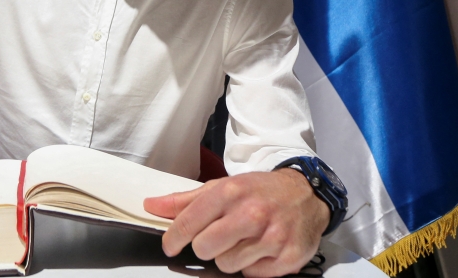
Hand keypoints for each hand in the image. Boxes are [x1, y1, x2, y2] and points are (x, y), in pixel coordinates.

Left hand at [143, 169, 329, 277]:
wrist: (305, 193)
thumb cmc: (259, 191)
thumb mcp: (222, 187)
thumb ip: (185, 200)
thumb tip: (152, 205)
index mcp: (230, 192)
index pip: (188, 224)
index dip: (173, 239)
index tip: (171, 245)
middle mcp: (252, 214)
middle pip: (205, 249)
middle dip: (205, 246)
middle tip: (218, 236)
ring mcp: (272, 237)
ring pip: (226, 265)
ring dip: (230, 256)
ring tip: (243, 240)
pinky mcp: (287, 257)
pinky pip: (251, 275)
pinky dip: (252, 265)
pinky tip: (260, 248)